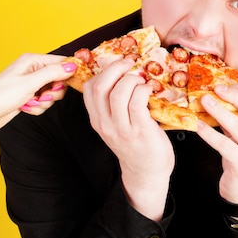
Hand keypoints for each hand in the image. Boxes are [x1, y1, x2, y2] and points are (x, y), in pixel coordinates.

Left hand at [0, 53, 76, 131]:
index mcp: (33, 61)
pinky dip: (37, 107)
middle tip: (42, 95)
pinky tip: (26, 107)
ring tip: (30, 102)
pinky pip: (44, 103)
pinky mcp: (30, 96)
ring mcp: (32, 84)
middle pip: (60, 80)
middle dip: (53, 92)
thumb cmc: (0, 95)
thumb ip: (52, 73)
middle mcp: (33, 71)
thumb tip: (73, 66)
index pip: (61, 62)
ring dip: (44, 102)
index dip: (69, 73)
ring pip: (53, 94)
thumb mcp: (29, 83)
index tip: (69, 84)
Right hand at [82, 58, 174, 220]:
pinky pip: (137, 102)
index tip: (118, 64)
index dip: (102, 71)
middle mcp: (106, 124)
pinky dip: (143, 89)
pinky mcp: (140, 130)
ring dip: (132, 79)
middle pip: (100, 87)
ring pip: (119, 92)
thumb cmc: (135, 145)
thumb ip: (114, 106)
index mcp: (97, 120)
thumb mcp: (116, 126)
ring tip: (141, 81)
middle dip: (115, 68)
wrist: (146, 173)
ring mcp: (122, 128)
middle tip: (129, 64)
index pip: (89, 89)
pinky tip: (149, 90)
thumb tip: (123, 75)